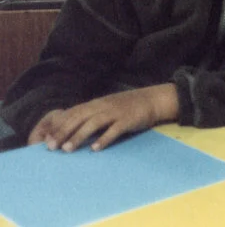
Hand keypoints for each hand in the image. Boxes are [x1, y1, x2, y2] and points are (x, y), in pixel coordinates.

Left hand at [27, 84, 179, 151]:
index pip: (72, 113)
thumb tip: (70, 130)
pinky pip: (114, 130)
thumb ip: (91, 116)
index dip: (58, 126)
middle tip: (51, 147)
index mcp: (96, 103)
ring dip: (79, 136)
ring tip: (67, 149)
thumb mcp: (107, 107)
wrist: (153, 100)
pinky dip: (104, 139)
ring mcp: (116, 112)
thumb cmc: (128, 106)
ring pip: (93, 123)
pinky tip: (95, 149)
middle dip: (63, 132)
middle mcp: (103, 106)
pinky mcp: (128, 120)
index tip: (46, 140)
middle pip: (79, 118)